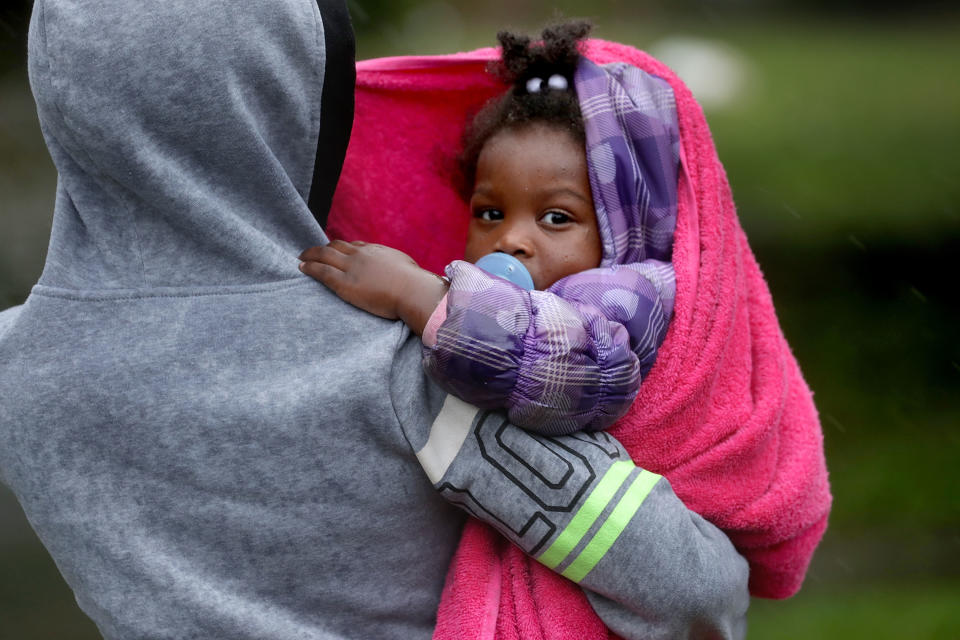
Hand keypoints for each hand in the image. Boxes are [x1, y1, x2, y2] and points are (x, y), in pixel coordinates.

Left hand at [299, 240, 447, 334]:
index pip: (356, 245)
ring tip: (301, 257)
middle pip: (337, 246)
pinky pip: (321, 271)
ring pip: (325, 255)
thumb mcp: (409, 269)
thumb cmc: (416, 285)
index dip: (344, 247)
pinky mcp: (344, 283)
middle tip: (313, 251)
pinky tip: (301, 267)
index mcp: (378, 251)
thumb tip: (409, 274)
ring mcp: (352, 267)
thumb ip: (401, 269)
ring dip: (311, 254)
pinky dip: (309, 267)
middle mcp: (362, 255)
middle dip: (323, 248)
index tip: (337, 250)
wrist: (412, 291)